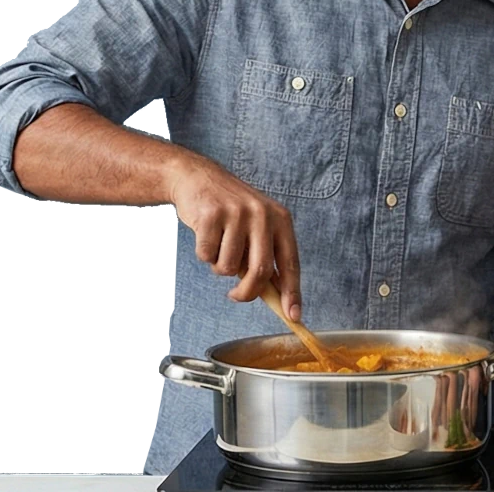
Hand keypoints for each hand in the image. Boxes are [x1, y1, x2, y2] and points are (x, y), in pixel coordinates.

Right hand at [166, 156, 300, 319]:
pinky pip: (207, 256)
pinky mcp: (211, 215)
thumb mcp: (257, 226)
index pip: (290, 262)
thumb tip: (277, 297)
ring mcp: (237, 213)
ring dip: (220, 267)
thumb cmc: (231, 211)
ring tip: (219, 246)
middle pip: (260, 271)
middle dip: (247, 292)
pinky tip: (205, 234)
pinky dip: (204, 254)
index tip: (294, 316)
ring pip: (228, 268)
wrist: (198, 178)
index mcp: (281, 219)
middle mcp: (263, 214)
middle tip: (236, 295)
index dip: (292, 292)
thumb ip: (266, 256)